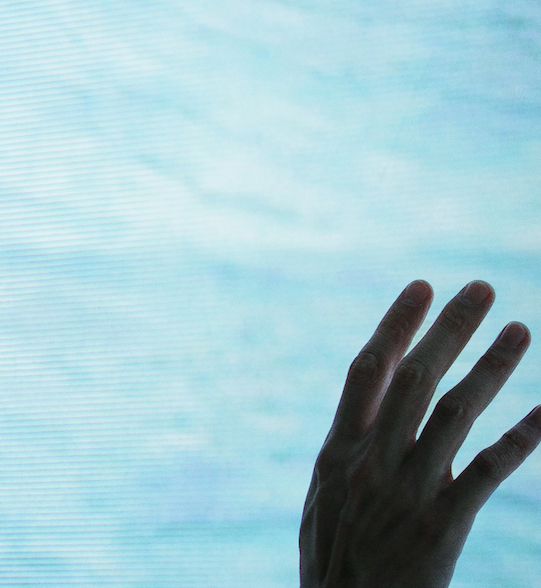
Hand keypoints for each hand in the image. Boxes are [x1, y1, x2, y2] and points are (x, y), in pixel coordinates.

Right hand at [300, 280, 540, 586]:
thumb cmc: (334, 571)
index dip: (396, 326)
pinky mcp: (440, 525)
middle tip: (482, 287)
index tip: (422, 288)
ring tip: (521, 329)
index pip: (369, 371)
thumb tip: (375, 422)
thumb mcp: (326, 506)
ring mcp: (406, 491)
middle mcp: (371, 462)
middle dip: (450, 328)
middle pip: (415, 378)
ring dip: (491, 366)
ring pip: (454, 412)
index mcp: (338, 453)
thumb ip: (352, 461)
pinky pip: (487, 471)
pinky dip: (520, 438)